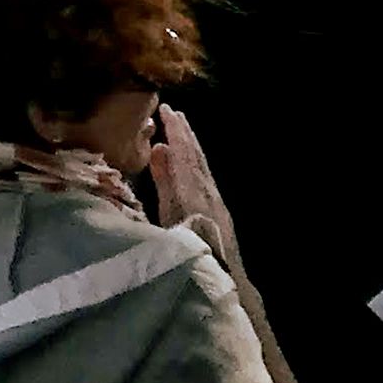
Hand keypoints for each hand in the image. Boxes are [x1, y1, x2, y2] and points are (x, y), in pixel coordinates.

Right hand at [143, 103, 239, 263]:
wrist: (223, 274)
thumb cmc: (188, 246)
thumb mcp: (169, 213)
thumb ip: (165, 181)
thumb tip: (160, 148)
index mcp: (193, 186)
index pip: (183, 152)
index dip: (176, 131)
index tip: (166, 109)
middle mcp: (207, 187)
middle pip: (195, 155)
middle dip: (185, 133)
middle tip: (174, 112)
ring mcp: (215, 198)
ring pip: (201, 165)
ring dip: (191, 145)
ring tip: (182, 130)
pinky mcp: (218, 208)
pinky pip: (204, 175)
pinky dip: (195, 161)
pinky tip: (190, 164)